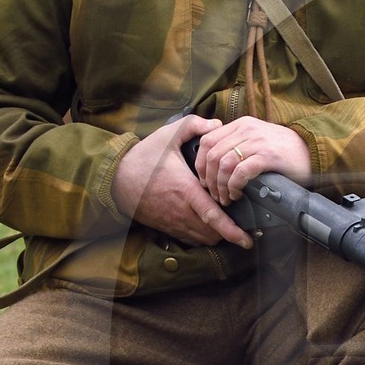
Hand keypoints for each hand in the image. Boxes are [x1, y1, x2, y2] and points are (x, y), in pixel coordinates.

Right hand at [111, 115, 251, 248]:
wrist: (116, 180)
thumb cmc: (144, 158)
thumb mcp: (167, 135)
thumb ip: (194, 125)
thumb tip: (217, 124)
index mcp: (185, 190)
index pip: (212, 216)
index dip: (232, 231)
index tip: (247, 239)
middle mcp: (181, 211)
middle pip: (212, 233)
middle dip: (230, 232)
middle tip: (243, 222)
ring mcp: (174, 222)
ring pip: (203, 239)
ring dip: (217, 234)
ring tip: (228, 222)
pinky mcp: (168, 228)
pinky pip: (191, 240)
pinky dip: (203, 236)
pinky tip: (209, 224)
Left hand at [192, 115, 311, 203]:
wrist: (313, 151)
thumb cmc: (284, 151)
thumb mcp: (257, 139)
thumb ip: (237, 144)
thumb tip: (214, 163)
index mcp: (241, 124)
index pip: (207, 140)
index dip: (200, 163)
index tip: (204, 180)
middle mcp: (247, 129)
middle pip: (212, 154)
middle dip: (209, 179)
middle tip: (215, 195)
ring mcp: (257, 142)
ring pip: (223, 164)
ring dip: (221, 186)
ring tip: (227, 198)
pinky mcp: (268, 156)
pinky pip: (241, 172)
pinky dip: (234, 186)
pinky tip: (238, 194)